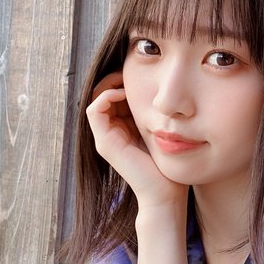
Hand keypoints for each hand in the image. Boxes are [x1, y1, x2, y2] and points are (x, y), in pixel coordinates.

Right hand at [86, 72, 187, 216]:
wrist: (166, 193)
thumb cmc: (169, 163)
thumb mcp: (163, 129)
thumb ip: (157, 113)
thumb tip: (167, 91)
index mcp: (124, 128)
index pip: (114, 95)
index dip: (123, 80)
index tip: (140, 72)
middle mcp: (112, 132)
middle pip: (103, 93)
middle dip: (116, 78)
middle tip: (131, 70)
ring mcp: (106, 138)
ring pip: (96, 98)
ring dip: (110, 84)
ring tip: (128, 79)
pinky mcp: (105, 143)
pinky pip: (94, 110)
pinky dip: (106, 96)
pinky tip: (125, 93)